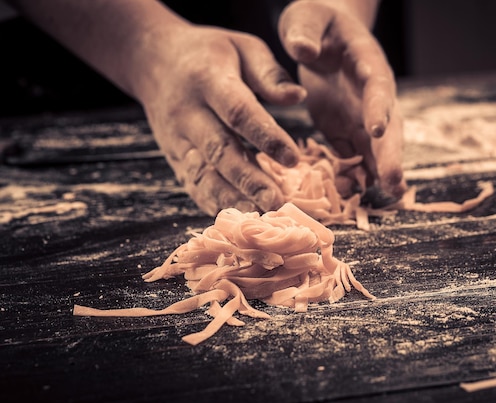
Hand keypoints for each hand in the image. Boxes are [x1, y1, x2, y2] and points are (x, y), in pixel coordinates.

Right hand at [135, 23, 305, 214]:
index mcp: (209, 81)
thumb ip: (270, 74)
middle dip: (249, 180)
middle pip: (219, 151)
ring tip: (260, 217)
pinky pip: (194, 186)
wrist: (154, 61)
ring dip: (232, 199)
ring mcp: (177, 140)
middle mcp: (188, 114)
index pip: (239, 112)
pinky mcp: (175, 158)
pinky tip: (238, 219)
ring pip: (203, 175)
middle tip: (278, 202)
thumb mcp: (243, 47)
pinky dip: (215, 204)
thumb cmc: (210, 54)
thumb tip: (298, 97)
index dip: (266, 137)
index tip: (294, 158)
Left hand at [278, 0, 406, 202]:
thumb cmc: (316, 23)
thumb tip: (302, 49)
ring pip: (375, 147)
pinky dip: (354, 174)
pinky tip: (354, 196)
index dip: (378, 107)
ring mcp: (359, 114)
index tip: (377, 129)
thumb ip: (304, 30)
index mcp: (366, 62)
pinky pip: (351, 153)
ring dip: (381, 172)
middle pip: (388, 125)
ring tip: (389, 198)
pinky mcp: (344, 128)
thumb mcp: (307, 17)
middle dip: (392, 154)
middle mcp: (370, 93)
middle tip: (395, 182)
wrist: (322, 35)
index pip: (376, 86)